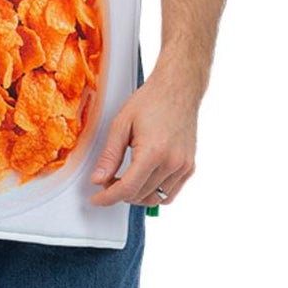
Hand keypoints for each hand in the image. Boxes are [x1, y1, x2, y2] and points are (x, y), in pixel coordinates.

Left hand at [87, 67, 199, 206]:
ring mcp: (184, 166)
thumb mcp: (121, 124)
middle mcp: (172, 162)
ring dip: (136, 195)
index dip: (108, 197)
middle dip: (119, 193)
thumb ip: (109, 156)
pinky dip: (154, 193)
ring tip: (124, 179)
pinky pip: (169, 194)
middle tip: (107, 180)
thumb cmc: (151, 100)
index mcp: (153, 152)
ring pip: (155, 199)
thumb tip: (98, 179)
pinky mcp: (190, 167)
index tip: (97, 199)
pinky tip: (143, 180)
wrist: (178, 88)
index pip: (127, 188)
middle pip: (139, 195)